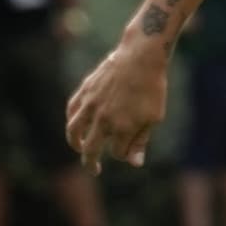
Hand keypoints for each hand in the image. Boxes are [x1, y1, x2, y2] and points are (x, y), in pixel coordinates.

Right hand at [62, 36, 171, 167]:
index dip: (122, 155)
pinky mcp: (85, 91)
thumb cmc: (152, 88)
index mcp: (122, 128)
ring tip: (79, 148)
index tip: (127, 150)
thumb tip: (135, 163)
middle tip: (93, 169)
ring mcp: (91, 105)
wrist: (141, 56)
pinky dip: (71, 120)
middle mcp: (103, 120)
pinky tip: (76, 125)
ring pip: (73, 131)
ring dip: (74, 144)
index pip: (117, 153)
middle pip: (91, 149)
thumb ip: (141, 141)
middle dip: (91, 163)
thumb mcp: (154, 117)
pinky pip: (72, 110)